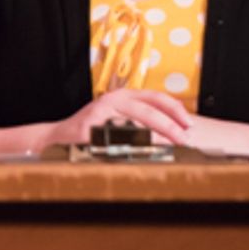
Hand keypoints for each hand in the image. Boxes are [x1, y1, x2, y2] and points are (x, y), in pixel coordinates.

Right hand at [35, 88, 193, 150]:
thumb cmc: (92, 130)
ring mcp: (100, 113)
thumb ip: (140, 119)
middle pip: (149, 111)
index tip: (189, 124)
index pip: (155, 97)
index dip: (175, 109)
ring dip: (157, 138)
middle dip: (170, 127)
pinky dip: (134, 147)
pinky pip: (118, 139)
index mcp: (122, 95)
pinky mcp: (91, 128)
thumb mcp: (117, 118)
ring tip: (171, 149)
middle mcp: (112, 99)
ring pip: (136, 124)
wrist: (59, 137)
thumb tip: (175, 132)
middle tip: (185, 140)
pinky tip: (145, 154)